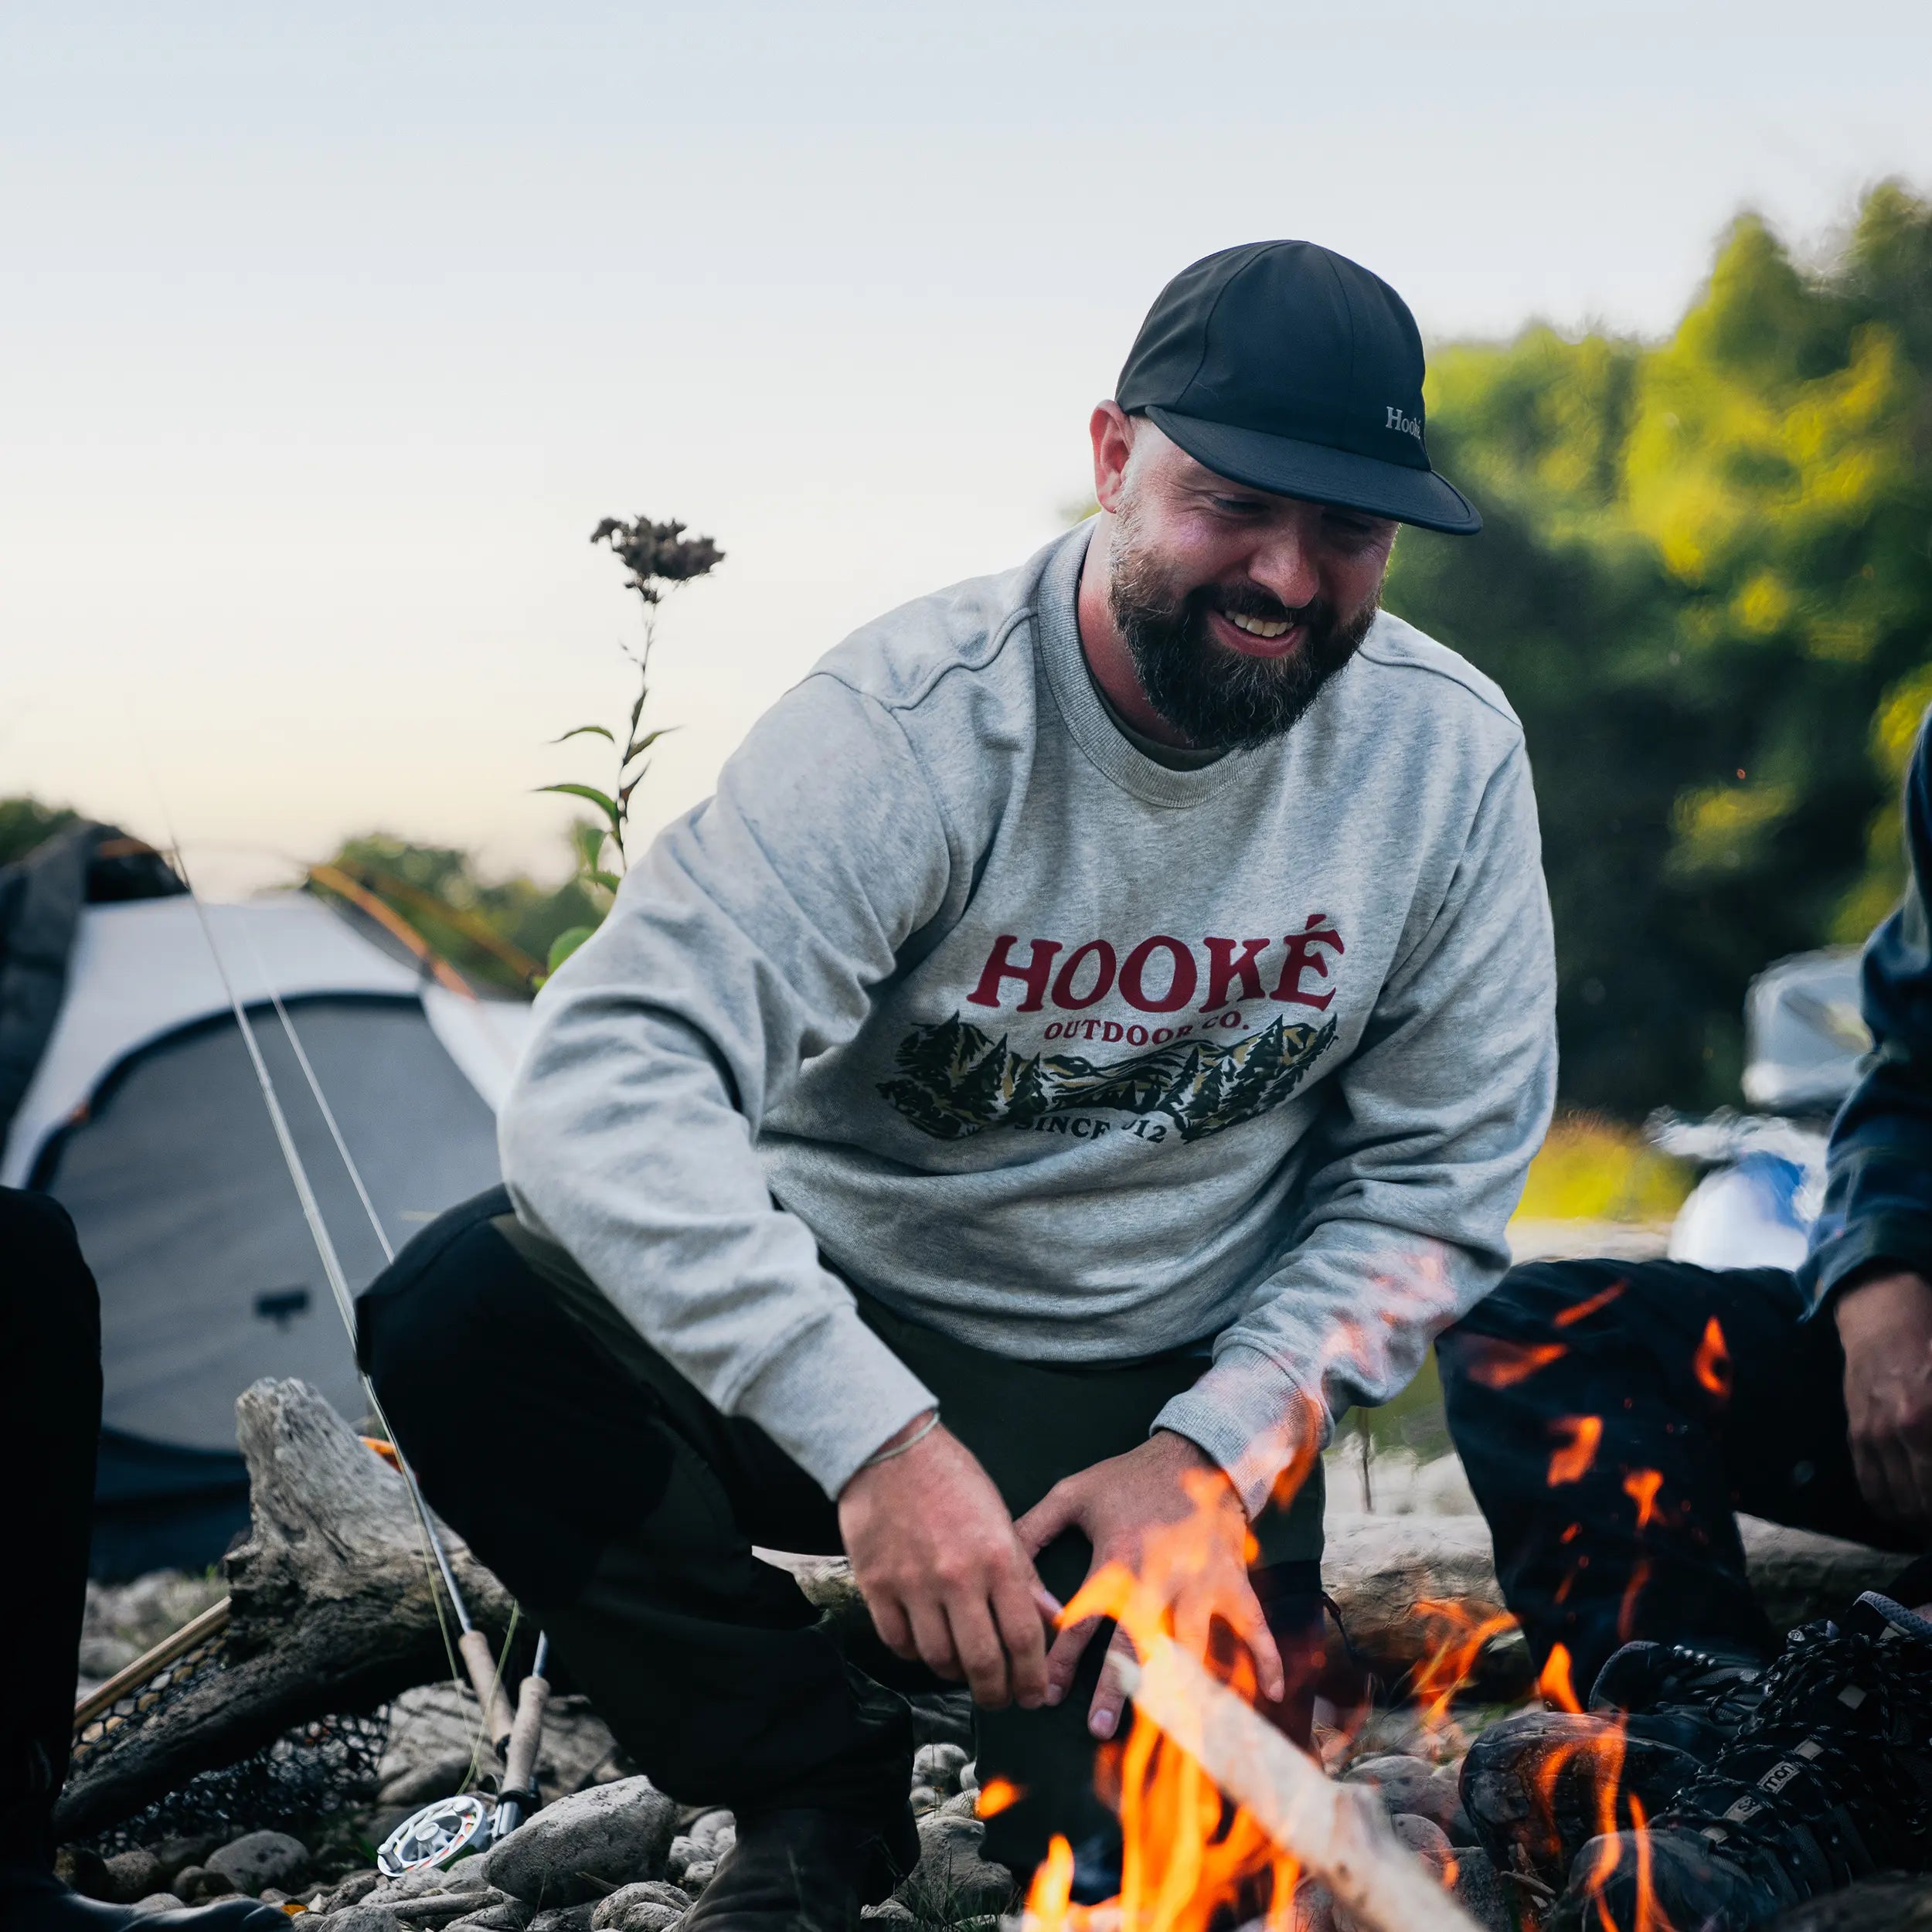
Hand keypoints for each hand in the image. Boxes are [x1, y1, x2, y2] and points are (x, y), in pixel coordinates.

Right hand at [838, 1414, 1054, 1709]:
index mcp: (997, 1557)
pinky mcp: (876, 1586)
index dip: (1031, 1677)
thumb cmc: (951, 1477)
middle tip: (1000, 1698)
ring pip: (938, 1658)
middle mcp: (956, 1577)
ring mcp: (913, 1584)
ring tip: (963, 1670)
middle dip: (996, 1692)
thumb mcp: (999, 1516)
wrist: (890, 1447)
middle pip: (981, 1662)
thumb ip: (1023, 1571)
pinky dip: (915, 1654)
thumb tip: (1048, 1616)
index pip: (1023, 1637)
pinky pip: (898, 1642)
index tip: (1033, 1695)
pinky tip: (926, 1645)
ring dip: (955, 1674)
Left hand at [1014, 1430, 1283, 1740]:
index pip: (1082, 1618)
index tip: (1045, 1692)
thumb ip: (1033, 1529)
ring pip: (1191, 1646)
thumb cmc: (1128, 1479)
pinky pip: (1253, 1625)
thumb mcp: (1072, 1494)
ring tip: (1175, 1733)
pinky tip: (1266, 1695)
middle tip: (1100, 1728)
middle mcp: (1159, 1577)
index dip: (1061, 1657)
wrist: (1195, 1453)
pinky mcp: (1233, 1582)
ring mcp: (1200, 1582)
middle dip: (1117, 1687)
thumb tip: (997, 1563)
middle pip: (1135, 1643)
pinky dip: (1264, 1658)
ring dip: (1183, 1690)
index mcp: (1115, 1558)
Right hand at [1836, 1268, 1931, 1525]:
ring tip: (1931, 1521)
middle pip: (1925, 1503)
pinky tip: (1909, 1514)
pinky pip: (1870, 1489)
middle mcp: (1904, 1431)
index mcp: (1930, 1418)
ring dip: (1920, 1521)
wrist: (1883, 1319)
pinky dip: (1891, 1510)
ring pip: (1900, 1504)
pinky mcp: (1856, 1435)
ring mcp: (1874, 1435)